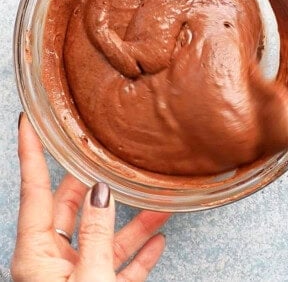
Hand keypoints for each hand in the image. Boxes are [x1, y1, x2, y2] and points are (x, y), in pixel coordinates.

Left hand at [11, 113, 170, 281]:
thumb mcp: (90, 277)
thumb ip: (96, 234)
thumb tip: (102, 192)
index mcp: (36, 254)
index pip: (33, 190)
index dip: (31, 152)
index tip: (29, 122)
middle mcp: (52, 261)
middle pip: (72, 206)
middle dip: (96, 182)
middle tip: (109, 157)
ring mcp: (77, 275)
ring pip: (105, 237)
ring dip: (134, 222)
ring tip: (157, 202)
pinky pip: (120, 264)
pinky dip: (139, 252)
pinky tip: (157, 240)